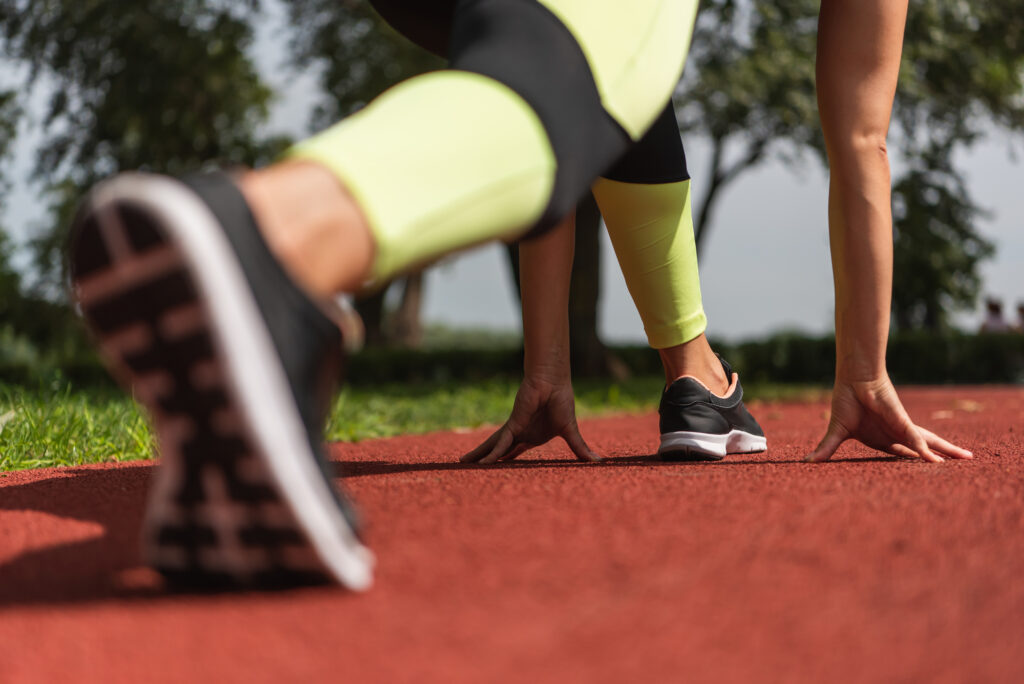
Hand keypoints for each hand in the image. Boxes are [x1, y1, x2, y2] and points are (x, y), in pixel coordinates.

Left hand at [461, 376, 600, 463]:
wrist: (554, 382)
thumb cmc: (561, 402)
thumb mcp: (569, 431)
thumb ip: (579, 448)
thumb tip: (599, 462)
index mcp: (531, 437)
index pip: (516, 453)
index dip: (507, 462)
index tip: (497, 471)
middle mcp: (520, 434)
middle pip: (500, 451)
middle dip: (486, 461)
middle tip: (471, 469)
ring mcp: (514, 430)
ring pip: (494, 448)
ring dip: (479, 456)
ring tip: (461, 463)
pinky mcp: (513, 426)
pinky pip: (501, 444)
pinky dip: (493, 454)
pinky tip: (483, 464)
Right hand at [806, 377, 972, 462]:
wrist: (852, 379)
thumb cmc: (846, 401)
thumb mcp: (838, 432)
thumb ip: (827, 449)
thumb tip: (807, 462)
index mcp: (883, 439)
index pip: (903, 455)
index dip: (916, 463)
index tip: (930, 471)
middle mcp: (896, 435)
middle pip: (924, 449)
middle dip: (942, 456)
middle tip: (964, 462)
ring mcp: (901, 429)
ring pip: (928, 443)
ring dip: (946, 451)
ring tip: (967, 458)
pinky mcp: (901, 422)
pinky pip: (914, 440)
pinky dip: (924, 451)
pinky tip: (936, 461)